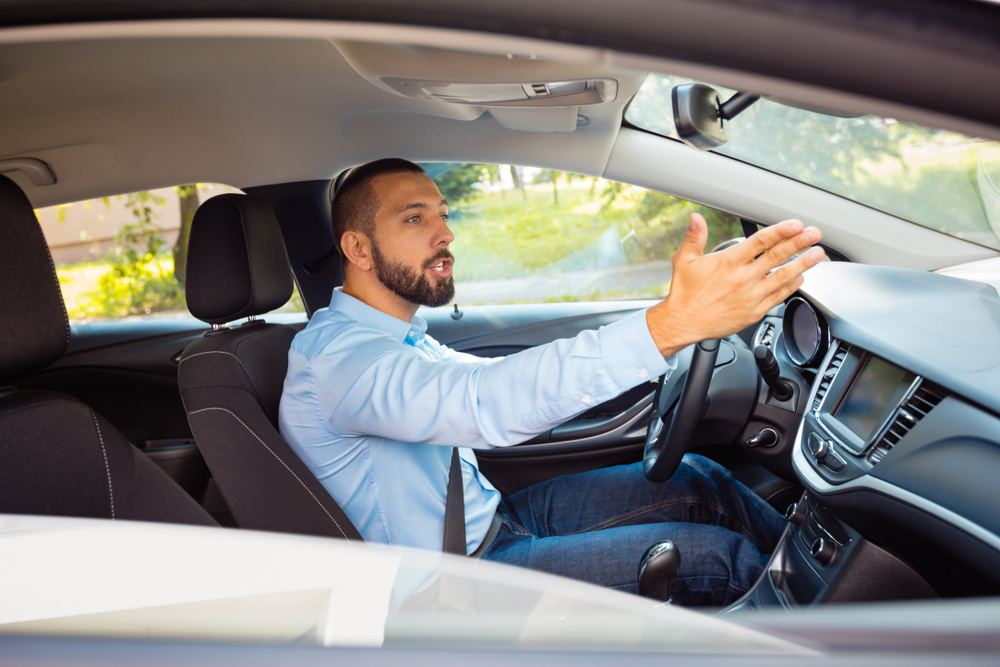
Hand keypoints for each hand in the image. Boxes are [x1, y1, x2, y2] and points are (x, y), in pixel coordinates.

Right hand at [646, 213, 823, 357]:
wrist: (683, 323)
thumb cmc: (684, 293)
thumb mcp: (685, 260)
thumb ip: (694, 237)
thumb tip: (696, 218)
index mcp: (728, 262)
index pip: (760, 242)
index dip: (781, 231)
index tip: (795, 224)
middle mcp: (742, 278)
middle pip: (777, 256)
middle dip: (799, 243)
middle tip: (814, 233)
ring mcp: (750, 296)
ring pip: (783, 277)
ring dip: (803, 264)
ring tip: (818, 254)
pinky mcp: (754, 311)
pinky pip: (778, 297)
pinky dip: (791, 286)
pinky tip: (801, 278)